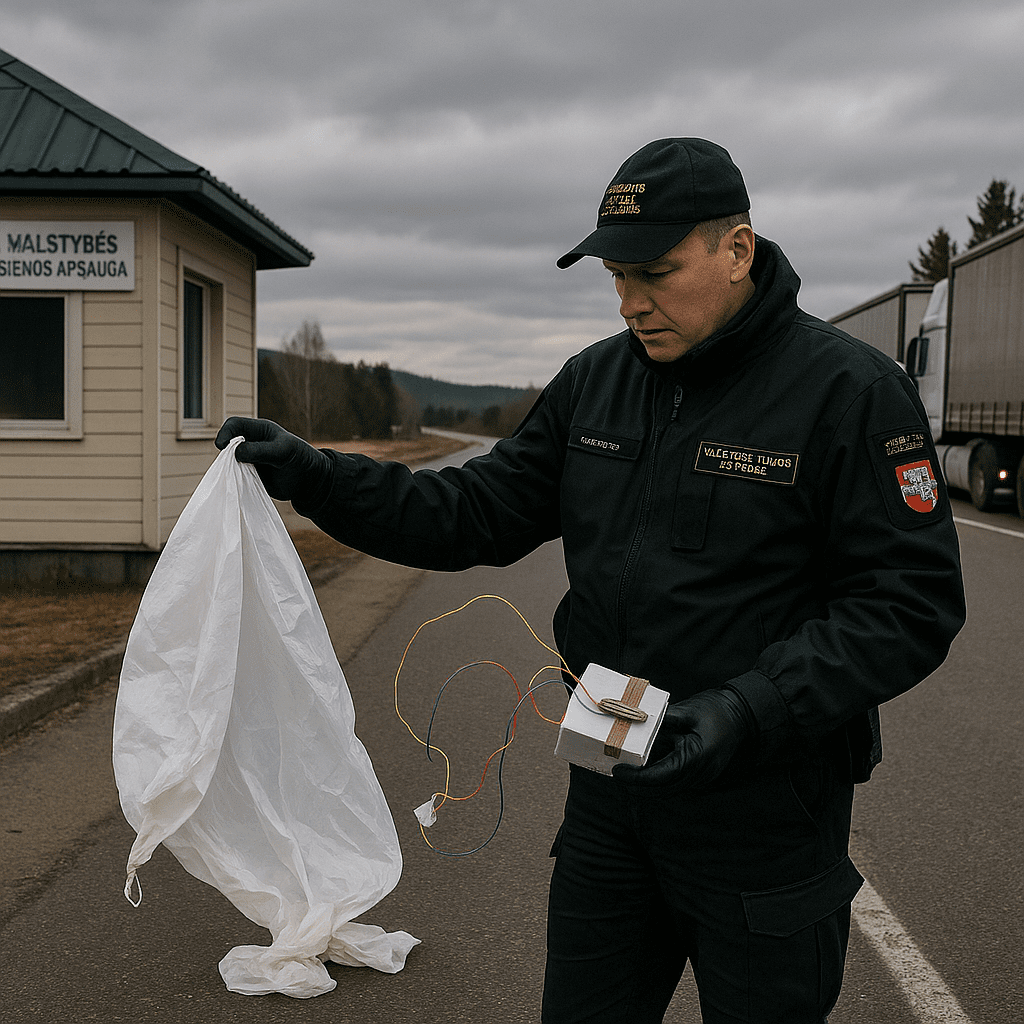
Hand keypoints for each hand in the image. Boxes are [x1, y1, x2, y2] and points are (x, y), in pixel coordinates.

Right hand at [215, 417, 330, 502]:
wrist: (308, 480)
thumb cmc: (299, 458)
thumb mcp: (283, 451)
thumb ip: (260, 450)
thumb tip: (236, 452)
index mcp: (258, 430)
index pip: (235, 425)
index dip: (226, 433)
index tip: (222, 446)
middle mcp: (251, 443)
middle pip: (228, 444)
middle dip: (226, 454)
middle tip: (232, 465)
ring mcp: (249, 459)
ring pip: (229, 461)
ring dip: (230, 468)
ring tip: (242, 476)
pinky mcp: (249, 475)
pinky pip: (235, 476)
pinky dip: (234, 480)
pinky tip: (242, 484)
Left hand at [612, 688, 753, 786]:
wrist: (744, 715)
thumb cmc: (717, 710)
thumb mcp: (688, 710)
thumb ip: (663, 720)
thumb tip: (636, 721)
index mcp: (697, 757)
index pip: (661, 776)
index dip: (637, 777)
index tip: (618, 771)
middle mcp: (700, 774)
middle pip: (662, 789)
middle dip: (636, 786)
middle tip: (615, 773)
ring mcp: (701, 778)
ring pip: (667, 789)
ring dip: (645, 784)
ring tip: (623, 771)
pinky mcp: (700, 775)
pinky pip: (675, 782)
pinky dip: (657, 778)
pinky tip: (641, 766)